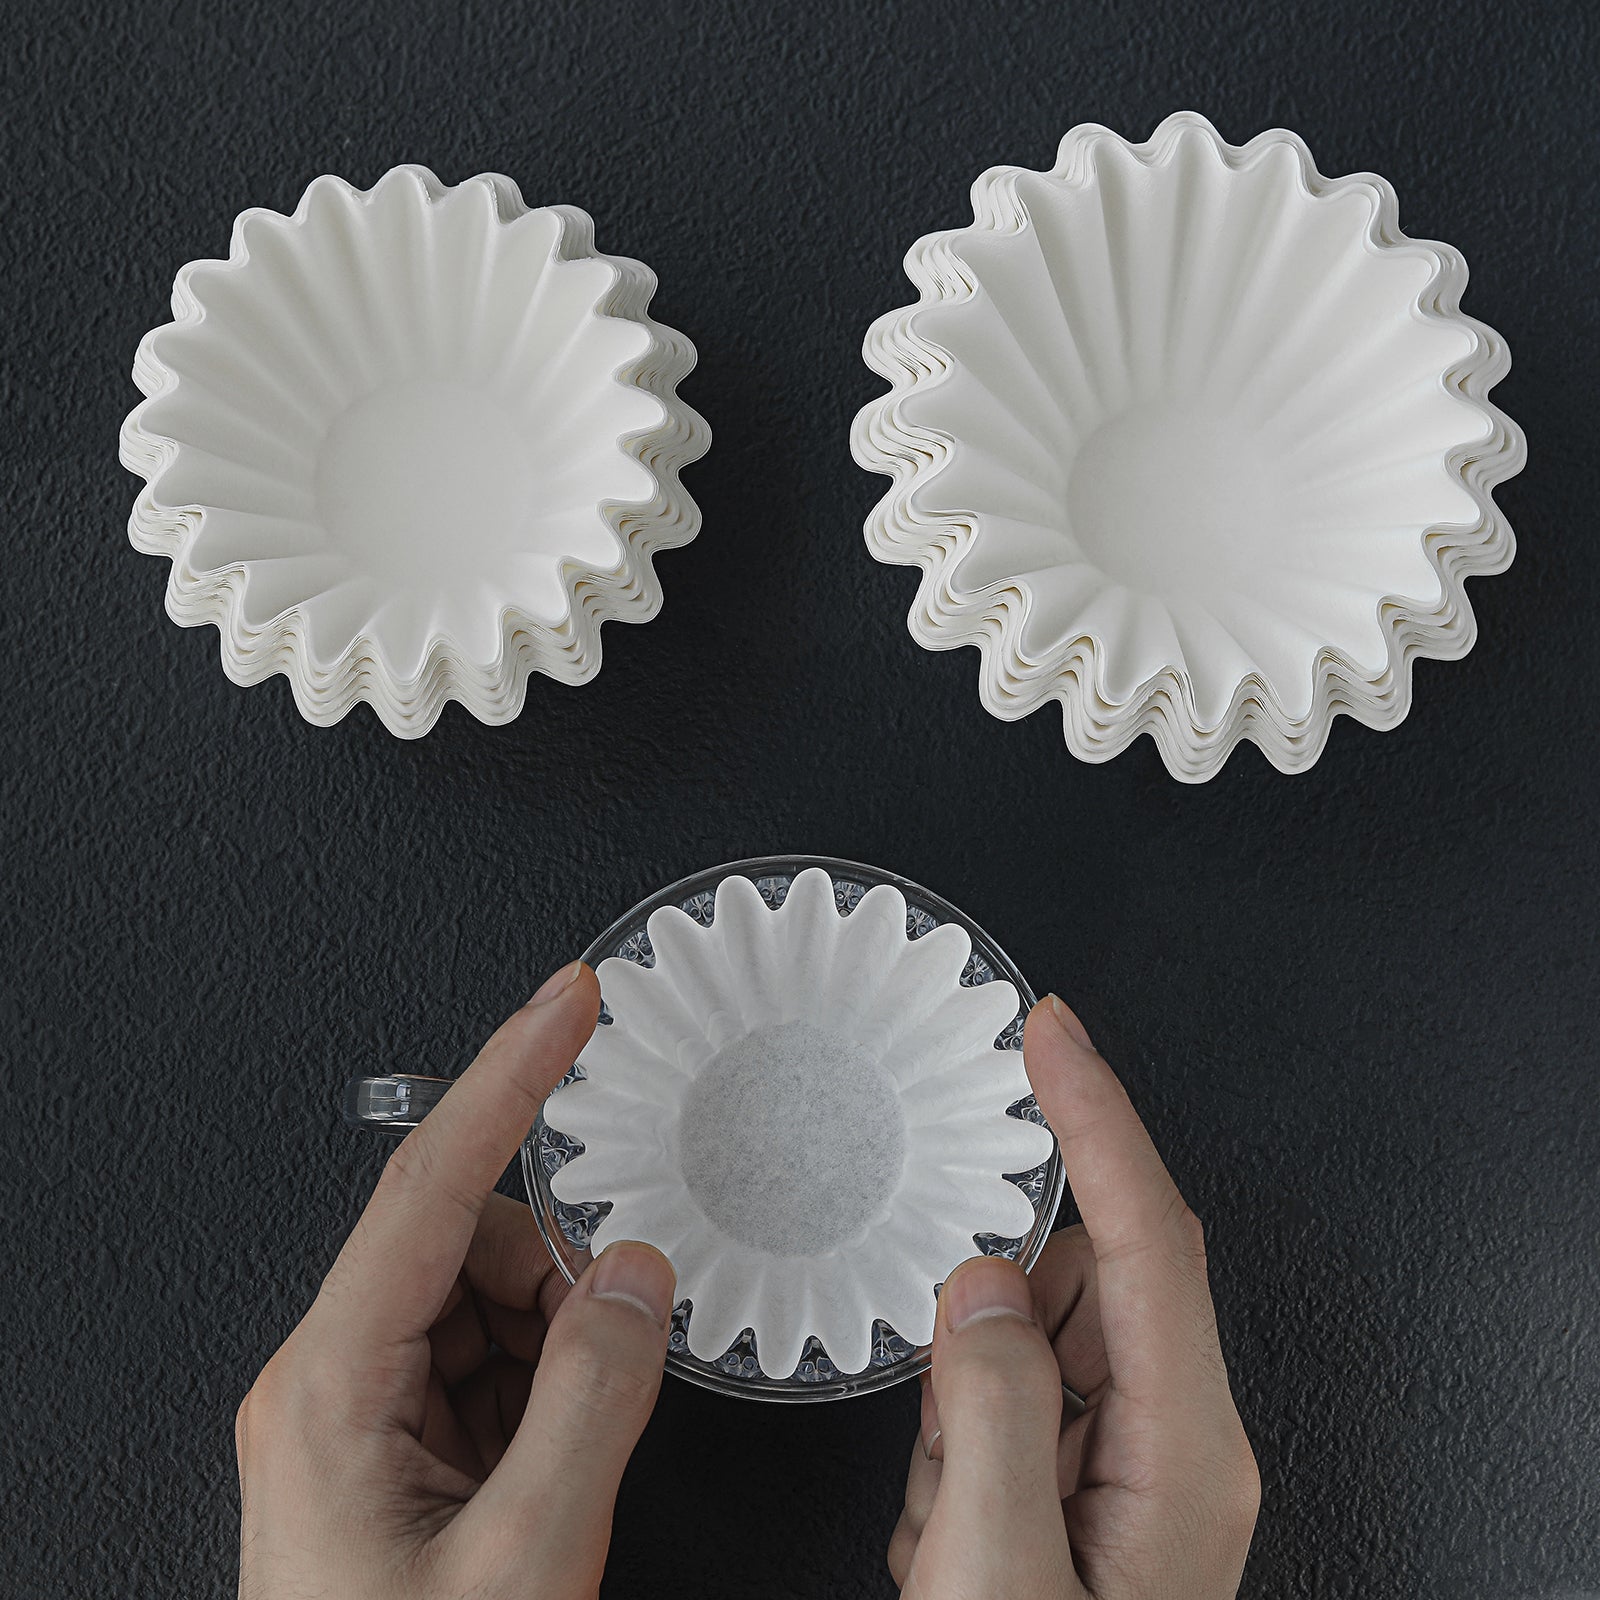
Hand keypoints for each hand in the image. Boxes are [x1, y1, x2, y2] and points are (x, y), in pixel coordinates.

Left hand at [236, 962, 675, 1599]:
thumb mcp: (527, 1561)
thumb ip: (594, 1395)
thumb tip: (638, 1274)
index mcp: (331, 1385)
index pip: (431, 1184)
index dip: (508, 1075)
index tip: (568, 1001)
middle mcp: (331, 1381)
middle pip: (468, 1245)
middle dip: (560, 1273)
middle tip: (616, 1349)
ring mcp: (361, 1415)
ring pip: (488, 1301)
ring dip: (558, 1339)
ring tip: (571, 1452)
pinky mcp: (394, 1450)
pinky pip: (488, 1360)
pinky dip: (545, 1381)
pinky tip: (556, 1458)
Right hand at [889, 997, 1259, 1598]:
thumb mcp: (996, 1580)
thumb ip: (995, 1413)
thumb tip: (983, 1283)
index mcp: (1186, 1449)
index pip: (1151, 1235)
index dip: (1097, 1117)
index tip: (1049, 1032)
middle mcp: (1173, 1437)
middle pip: (1091, 1279)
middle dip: (1008, 1285)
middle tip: (958, 1350)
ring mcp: (1127, 1457)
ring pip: (1036, 1334)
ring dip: (971, 1383)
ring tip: (952, 1508)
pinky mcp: (1079, 1475)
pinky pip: (1008, 1392)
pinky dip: (962, 1424)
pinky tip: (952, 1509)